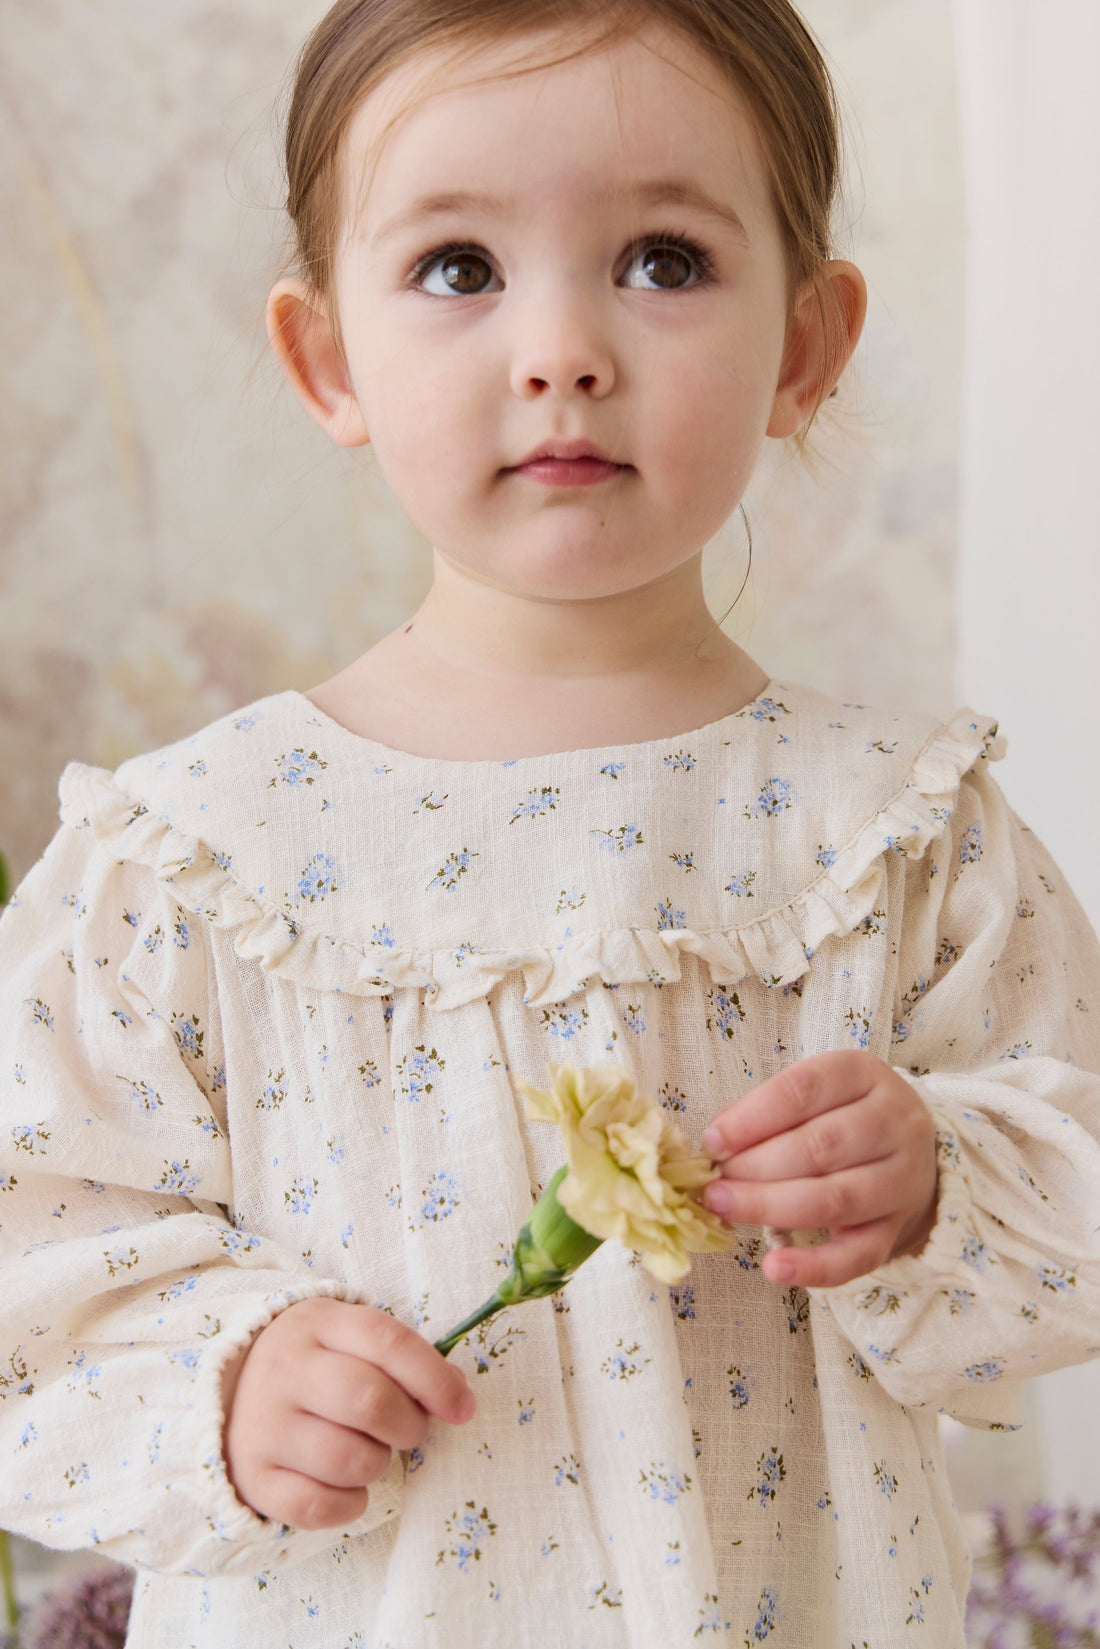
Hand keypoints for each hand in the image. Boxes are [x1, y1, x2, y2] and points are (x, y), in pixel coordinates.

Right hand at [221, 1296, 476, 1530]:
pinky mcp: (253, 1478)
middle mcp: (284, 1370)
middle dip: (409, 1425)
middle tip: (410, 1430)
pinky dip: (349, 1503)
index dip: (434, 1378)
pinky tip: (348, 1485)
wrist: (233, 1391)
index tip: (462, 1408)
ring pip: (348, 1459)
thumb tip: (458, 1398)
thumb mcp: (352, 1339)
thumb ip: (404, 1359)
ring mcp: (264, 1425)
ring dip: (378, 1463)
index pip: (387, 1342)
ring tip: (370, 1451)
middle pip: (369, 1400)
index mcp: (317, 1323)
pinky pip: (317, 1506)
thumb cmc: (316, 1364)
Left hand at [700, 1051, 938, 1288]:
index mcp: (863, 1075)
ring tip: (725, 1207)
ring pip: (835, 1199)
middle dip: (755, 1166)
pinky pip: (857, 1256)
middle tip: (714, 1182)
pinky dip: (814, 1267)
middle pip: (819, 1146)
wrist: (911, 1154)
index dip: (753, 1117)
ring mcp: (900, 1179)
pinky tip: (774, 1268)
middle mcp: (892, 1122)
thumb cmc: (843, 1116)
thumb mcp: (813, 1094)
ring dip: (770, 1206)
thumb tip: (716, 1141)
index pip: (804, 1090)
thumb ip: (763, 1111)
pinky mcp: (896, 1229)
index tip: (713, 1141)